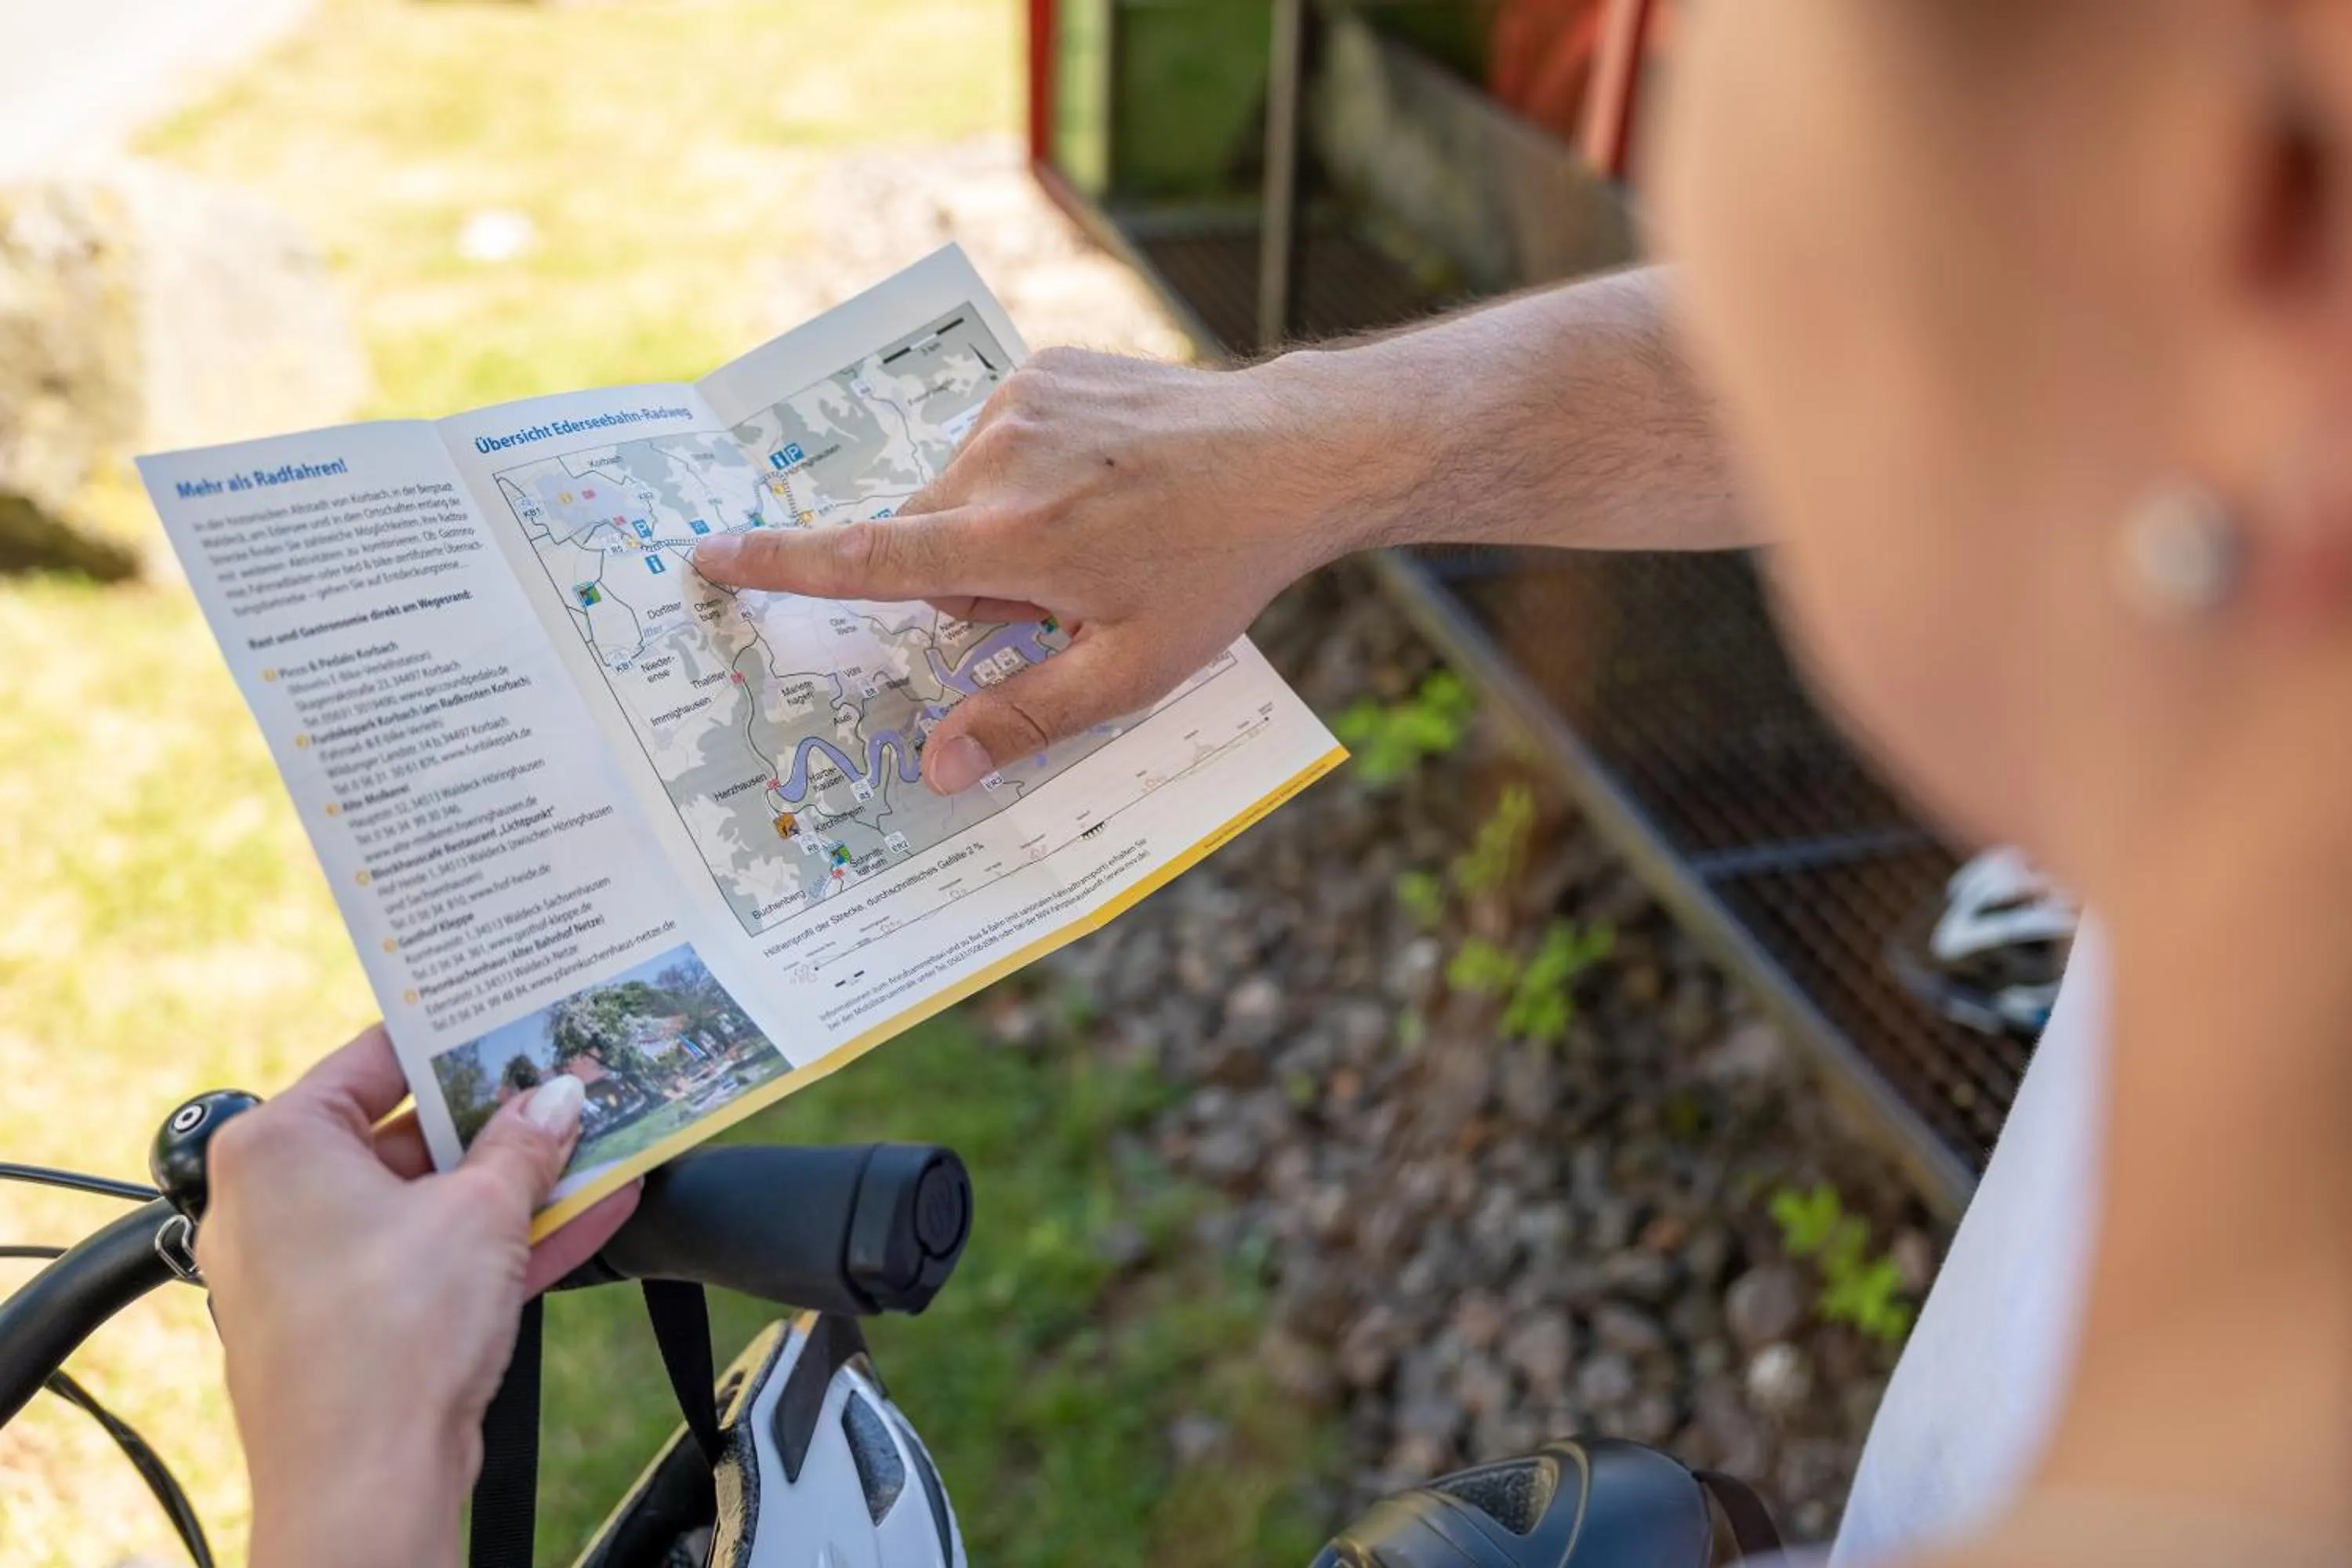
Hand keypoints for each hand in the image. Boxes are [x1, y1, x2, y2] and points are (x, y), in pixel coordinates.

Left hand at [196, 1025, 638, 1567]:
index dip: (459, 1041)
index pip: (376, 1058)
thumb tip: (558, 1100)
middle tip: (573, 1087)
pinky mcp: (356, 1321)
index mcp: (278, 1146)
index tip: (520, 1023)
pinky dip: (502, 1240)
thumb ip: (525, 1146)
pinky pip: (437, 1258)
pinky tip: (589, 1213)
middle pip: (410, 1132)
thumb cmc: (386, 1339)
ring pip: (432, 1201)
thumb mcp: (480, 1213)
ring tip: (598, 1145)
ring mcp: (316, 1265)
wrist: (364, 1484)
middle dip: (503, 1119)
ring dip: (517, 1182)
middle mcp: (280, 1199)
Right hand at [691, 348, 1392, 792]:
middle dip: (965, 579)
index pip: (867, 559)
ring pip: (958, 491)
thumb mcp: (1131, 669)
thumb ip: (1024, 717)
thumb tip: (938, 768)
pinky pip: (997, 439)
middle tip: (1059, 595)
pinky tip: (1104, 482)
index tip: (708, 556)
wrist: (1290, 455)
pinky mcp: (1044, 368)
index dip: (782, 565)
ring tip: (1096, 532)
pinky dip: (1028, 472)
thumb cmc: (1216, 571)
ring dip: (999, 526)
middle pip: (921, 539)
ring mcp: (1022, 402)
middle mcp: (1000, 459)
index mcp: (1012, 538)